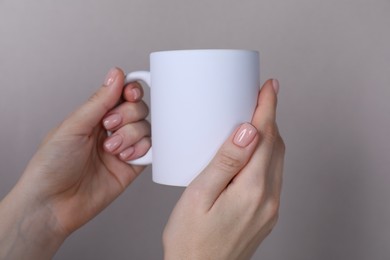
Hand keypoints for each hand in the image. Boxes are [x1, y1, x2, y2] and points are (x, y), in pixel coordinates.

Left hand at [0, 68, 149, 258]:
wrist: (53, 203)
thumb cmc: (52, 165)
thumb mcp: (73, 126)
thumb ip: (99, 101)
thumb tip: (116, 74)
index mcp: (94, 116)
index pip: (122, 94)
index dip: (131, 90)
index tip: (130, 93)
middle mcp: (111, 129)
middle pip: (139, 108)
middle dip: (128, 115)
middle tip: (110, 126)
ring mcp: (123, 148)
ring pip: (146, 128)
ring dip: (131, 135)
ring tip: (111, 150)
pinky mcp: (132, 167)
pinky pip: (150, 150)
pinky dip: (141, 150)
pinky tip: (124, 157)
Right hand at [163, 79, 284, 259]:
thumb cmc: (191, 240)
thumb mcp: (199, 196)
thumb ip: (225, 162)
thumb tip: (248, 131)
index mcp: (252, 189)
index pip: (266, 137)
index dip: (268, 107)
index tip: (269, 86)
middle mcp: (268, 198)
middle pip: (275, 146)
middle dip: (269, 117)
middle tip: (259, 97)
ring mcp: (269, 208)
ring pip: (276, 160)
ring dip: (268, 136)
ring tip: (254, 118)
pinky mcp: (265, 214)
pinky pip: (271, 175)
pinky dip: (265, 155)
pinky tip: (250, 152)